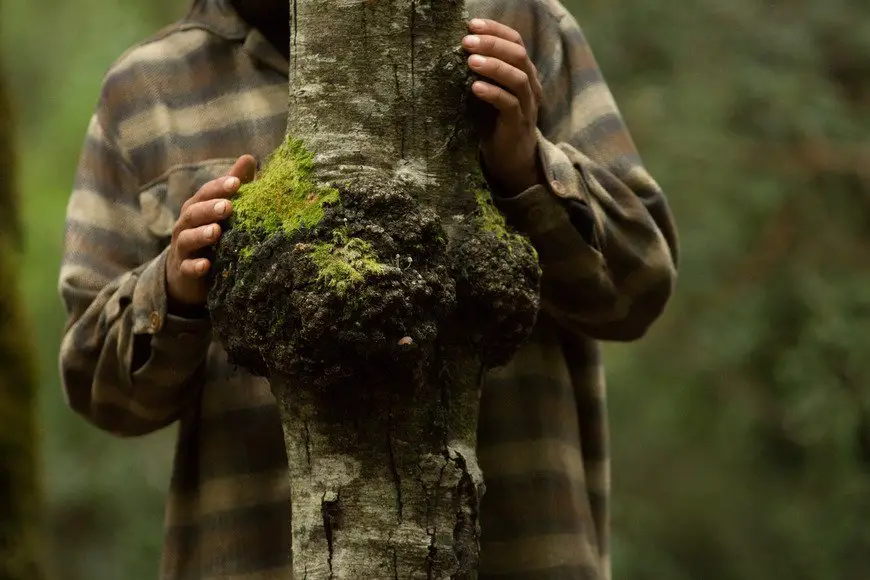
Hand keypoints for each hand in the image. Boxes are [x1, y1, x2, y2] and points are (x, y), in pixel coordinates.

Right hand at [166, 154, 256, 307]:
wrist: (186, 273)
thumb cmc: (211, 235)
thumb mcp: (221, 210)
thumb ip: (232, 187)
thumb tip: (249, 158)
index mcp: (197, 207)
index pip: (206, 193)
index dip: (219, 187)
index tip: (237, 182)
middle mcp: (186, 225)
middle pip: (194, 213)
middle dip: (210, 208)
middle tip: (228, 206)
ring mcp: (183, 248)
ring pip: (188, 239)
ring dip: (201, 234)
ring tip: (216, 231)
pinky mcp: (184, 271)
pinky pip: (187, 268)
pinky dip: (195, 266)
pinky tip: (206, 265)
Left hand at [464, 18, 543, 195]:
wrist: (512, 160)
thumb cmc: (496, 123)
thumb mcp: (490, 93)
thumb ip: (482, 73)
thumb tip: (456, 51)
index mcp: (524, 73)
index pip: (515, 42)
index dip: (496, 30)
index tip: (471, 24)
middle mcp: (530, 86)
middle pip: (518, 56)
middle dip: (492, 45)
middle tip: (466, 41)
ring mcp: (527, 106)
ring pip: (518, 79)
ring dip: (494, 67)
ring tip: (471, 61)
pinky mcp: (518, 125)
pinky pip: (510, 105)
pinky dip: (493, 94)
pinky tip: (476, 87)